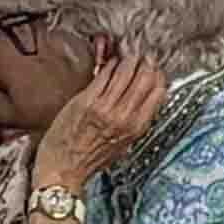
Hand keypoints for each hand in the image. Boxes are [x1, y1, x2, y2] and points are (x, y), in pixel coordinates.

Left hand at [31, 45, 167, 191]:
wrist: (65, 168)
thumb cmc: (91, 158)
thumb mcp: (123, 143)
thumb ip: (133, 121)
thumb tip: (142, 99)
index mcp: (136, 128)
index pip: (158, 93)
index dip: (158, 76)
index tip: (156, 69)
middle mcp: (124, 116)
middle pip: (144, 79)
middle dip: (146, 63)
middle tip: (144, 56)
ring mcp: (105, 107)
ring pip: (125, 73)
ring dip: (128, 60)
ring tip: (129, 54)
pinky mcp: (86, 101)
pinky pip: (104, 75)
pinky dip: (109, 65)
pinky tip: (110, 61)